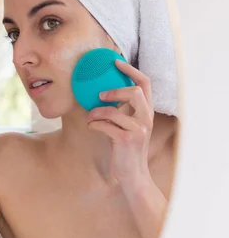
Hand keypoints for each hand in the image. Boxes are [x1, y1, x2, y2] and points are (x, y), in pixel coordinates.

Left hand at [87, 59, 153, 187]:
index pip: (145, 84)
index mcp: (147, 112)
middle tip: (100, 95)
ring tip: (90, 116)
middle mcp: (146, 118)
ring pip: (114, 110)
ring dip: (97, 112)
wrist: (133, 175)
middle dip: (115, 91)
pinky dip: (94, 124)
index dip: (131, 70)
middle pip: (135, 92)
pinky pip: (105, 125)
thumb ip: (124, 110)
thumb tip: (104, 93)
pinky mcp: (126, 140)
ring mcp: (138, 130)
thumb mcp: (130, 126)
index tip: (116, 62)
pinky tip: (91, 126)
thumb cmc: (127, 149)